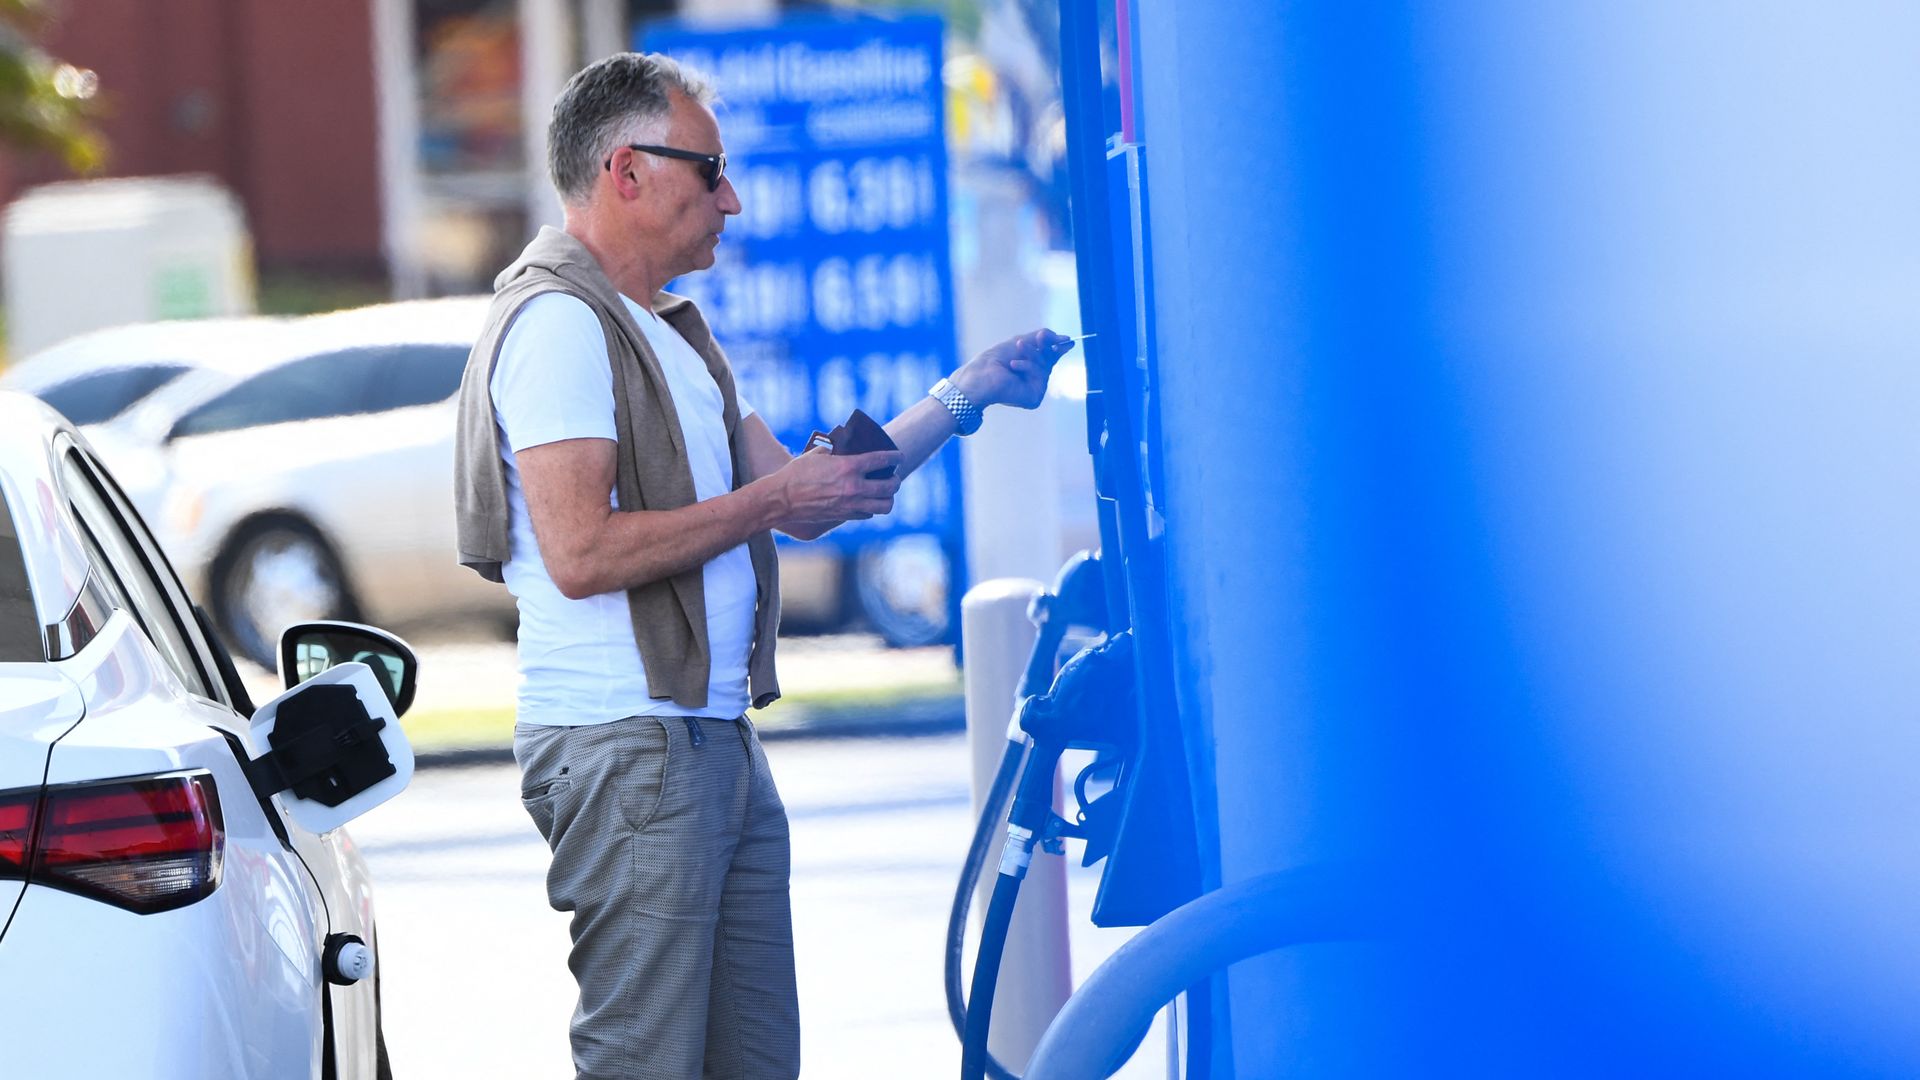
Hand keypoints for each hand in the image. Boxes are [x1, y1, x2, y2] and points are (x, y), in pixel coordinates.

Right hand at [776, 446, 902, 521]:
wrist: (782, 499)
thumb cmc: (796, 474)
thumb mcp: (817, 454)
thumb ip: (834, 450)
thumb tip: (842, 446)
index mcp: (848, 466)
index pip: (881, 460)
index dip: (895, 457)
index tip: (900, 456)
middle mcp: (854, 486)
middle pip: (889, 486)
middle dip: (896, 480)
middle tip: (894, 477)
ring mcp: (851, 504)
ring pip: (884, 505)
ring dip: (889, 498)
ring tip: (886, 493)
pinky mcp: (845, 516)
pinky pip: (868, 514)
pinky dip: (871, 508)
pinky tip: (868, 502)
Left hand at [950, 328, 1074, 411]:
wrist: (981, 374)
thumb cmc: (994, 360)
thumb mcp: (1021, 342)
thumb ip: (1044, 339)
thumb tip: (1068, 340)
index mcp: (1030, 366)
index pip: (1049, 355)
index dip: (1058, 347)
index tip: (1067, 340)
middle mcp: (1034, 378)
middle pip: (1050, 359)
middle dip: (1045, 346)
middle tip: (1040, 337)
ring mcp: (1035, 388)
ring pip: (1045, 366)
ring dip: (1032, 354)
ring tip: (1017, 350)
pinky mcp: (1034, 397)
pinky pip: (1040, 376)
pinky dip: (1028, 367)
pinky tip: (1014, 367)